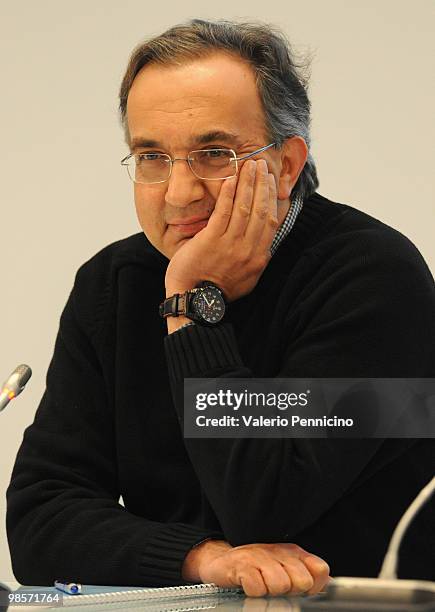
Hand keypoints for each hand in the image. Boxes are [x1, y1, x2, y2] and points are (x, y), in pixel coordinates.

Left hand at [165, 159, 277, 301]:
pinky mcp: (211, 241)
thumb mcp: (246, 278)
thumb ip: (255, 260)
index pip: (270, 220)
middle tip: (262, 165)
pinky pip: (224, 212)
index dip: (272, 197)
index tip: (272, 181)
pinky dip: (229, 193)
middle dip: (263, 184)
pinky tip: (231, 178)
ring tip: (249, 165)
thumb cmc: (217, 290)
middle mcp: (248, 250)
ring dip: (248, 183)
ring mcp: (230, 245)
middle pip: (260, 209)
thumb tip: (264, 246)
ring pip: (244, 207)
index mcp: (259, 258)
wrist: (195, 302)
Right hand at [182, 539, 329, 597]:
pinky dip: (254, 592)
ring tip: (262, 586)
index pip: (319, 570)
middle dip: (291, 591)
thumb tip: (329, 585)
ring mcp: (260, 557)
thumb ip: (308, 575)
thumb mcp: (286, 568)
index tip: (302, 591)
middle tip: (276, 588)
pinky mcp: (242, 566)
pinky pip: (257, 588)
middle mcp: (279, 552)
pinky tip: (249, 586)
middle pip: (302, 581)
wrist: (223, 560)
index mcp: (294, 553)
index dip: (314, 586)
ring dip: (271, 592)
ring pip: (281, 585)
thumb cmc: (258, 567)